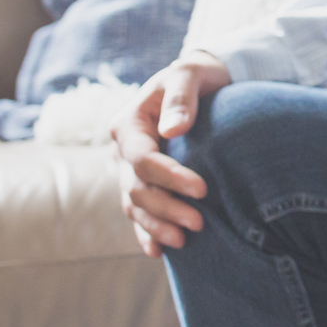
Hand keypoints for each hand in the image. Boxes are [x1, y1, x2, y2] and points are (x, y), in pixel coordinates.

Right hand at [112, 51, 231, 255]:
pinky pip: (138, 212)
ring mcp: (130, 169)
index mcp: (129, 124)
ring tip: (183, 241)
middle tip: (199, 224)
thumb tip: (172, 130)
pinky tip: (157, 252)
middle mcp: (123, 150)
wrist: (200, 81)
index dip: (169, 178)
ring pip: (135, 205)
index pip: (142, 160)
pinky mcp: (143, 181)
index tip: (202, 190)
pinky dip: (146, 232)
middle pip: (137, 189)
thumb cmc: (195, 76)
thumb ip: (181, 98)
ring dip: (156, 226)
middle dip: (166, 209)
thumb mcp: (188, 75)